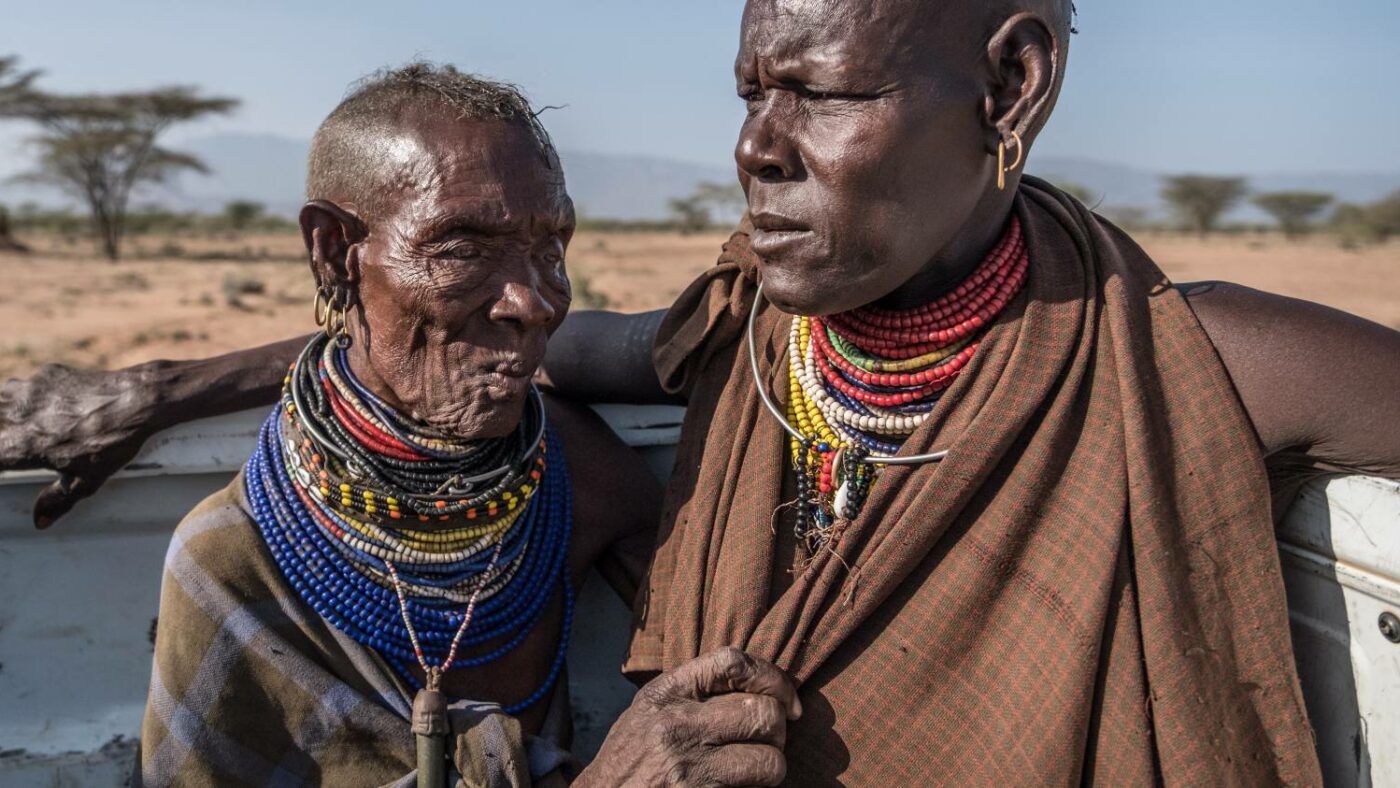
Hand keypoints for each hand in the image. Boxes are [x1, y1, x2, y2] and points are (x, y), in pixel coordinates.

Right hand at [0, 363, 161, 527]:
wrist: (137, 398)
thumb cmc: (113, 442)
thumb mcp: (87, 480)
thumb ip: (58, 500)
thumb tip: (40, 522)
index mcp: (22, 445)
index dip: (0, 464)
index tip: (8, 467)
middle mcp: (17, 415)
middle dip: (1, 436)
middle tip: (14, 446)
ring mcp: (28, 391)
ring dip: (4, 415)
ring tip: (18, 428)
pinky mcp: (45, 375)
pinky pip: (22, 387)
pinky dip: (21, 398)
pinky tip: (40, 408)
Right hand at [578, 647, 800, 786]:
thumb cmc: (629, 759)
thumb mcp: (649, 710)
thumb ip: (692, 692)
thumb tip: (758, 684)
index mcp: (665, 694)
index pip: (732, 662)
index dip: (772, 677)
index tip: (786, 700)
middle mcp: (677, 726)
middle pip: (763, 712)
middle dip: (778, 730)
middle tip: (769, 742)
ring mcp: (688, 768)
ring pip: (769, 760)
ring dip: (772, 767)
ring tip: (756, 770)